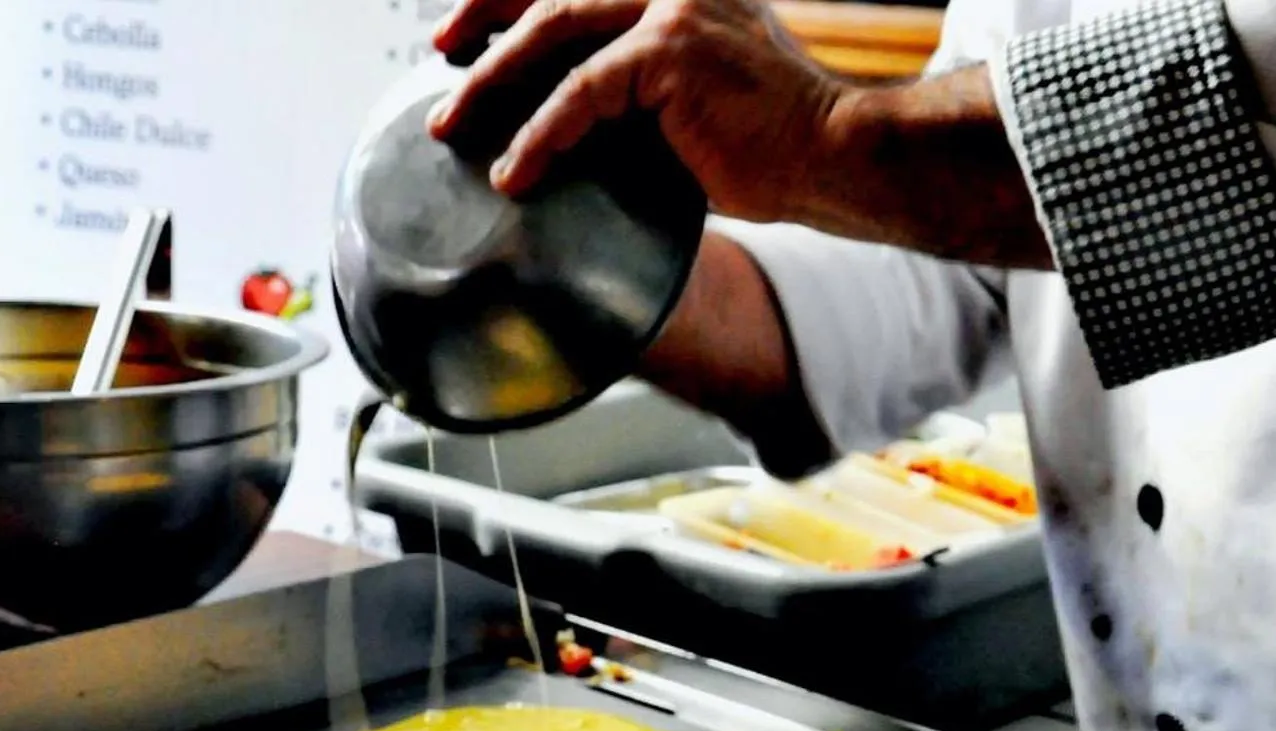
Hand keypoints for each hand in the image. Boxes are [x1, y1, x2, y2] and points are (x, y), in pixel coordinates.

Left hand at [427, 0, 845, 219]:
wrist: (835, 153)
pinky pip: (580, 92)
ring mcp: (671, 8)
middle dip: (482, 21)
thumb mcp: (694, 95)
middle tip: (440, 59)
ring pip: (551, 31)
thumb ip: (636, 86)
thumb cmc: (775, 143)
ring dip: (491, 80)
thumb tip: (571, 117)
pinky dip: (538, 134)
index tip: (463, 31)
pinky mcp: (669, 51)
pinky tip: (513, 170)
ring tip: (451, 125)